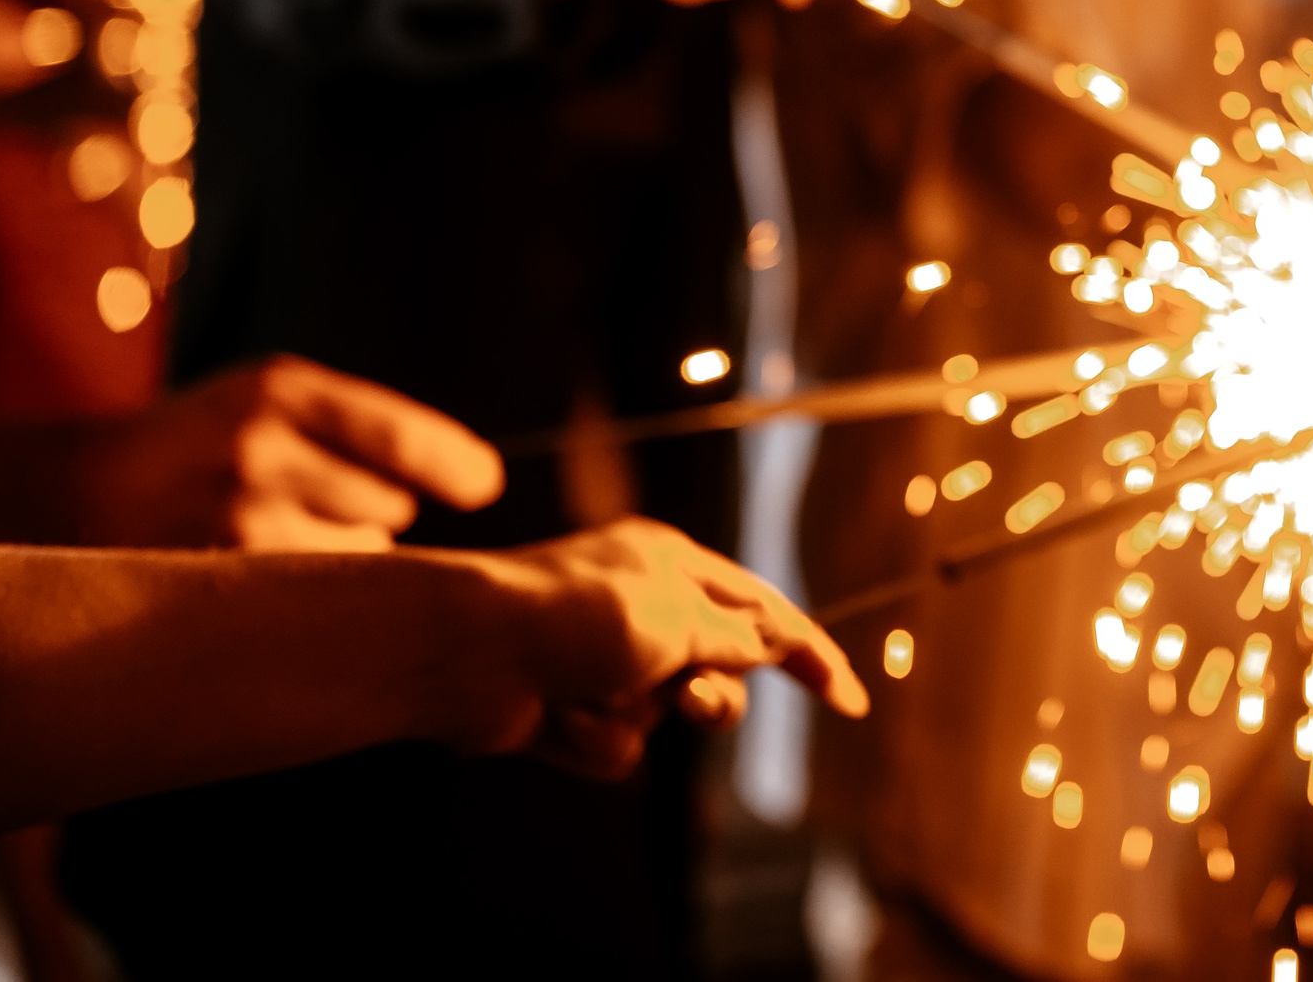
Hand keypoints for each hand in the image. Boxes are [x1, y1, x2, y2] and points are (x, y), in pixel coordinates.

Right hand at [72, 356, 504, 551]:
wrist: (83, 487)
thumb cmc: (205, 442)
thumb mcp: (270, 400)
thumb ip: (356, 427)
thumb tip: (474, 479)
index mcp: (281, 391)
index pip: (398, 434)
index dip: (454, 465)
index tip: (483, 485)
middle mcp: (260, 449)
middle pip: (390, 504)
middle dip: (378, 510)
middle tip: (322, 502)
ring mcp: (236, 517)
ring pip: (359, 556)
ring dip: (348, 553)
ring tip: (282, 531)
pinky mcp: (220, 575)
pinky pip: (317, 593)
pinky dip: (314, 589)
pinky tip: (269, 566)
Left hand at [443, 518, 868, 778]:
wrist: (461, 655)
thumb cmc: (570, 615)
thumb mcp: (676, 614)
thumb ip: (737, 635)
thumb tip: (768, 646)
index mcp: (671, 565)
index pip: (764, 610)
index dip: (810, 655)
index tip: (851, 702)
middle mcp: (642, 609)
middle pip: (720, 674)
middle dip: (705, 696)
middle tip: (684, 694)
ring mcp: (604, 663)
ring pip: (666, 719)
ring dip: (637, 717)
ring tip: (592, 698)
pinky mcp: (570, 711)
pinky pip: (617, 746)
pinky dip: (592, 740)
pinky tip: (553, 719)